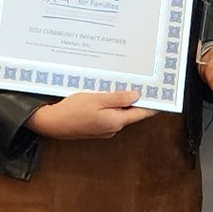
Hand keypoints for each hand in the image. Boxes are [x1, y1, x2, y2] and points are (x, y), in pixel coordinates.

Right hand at [24, 90, 156, 139]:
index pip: (141, 113)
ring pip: (118, 113)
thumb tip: (136, 96)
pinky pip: (109, 115)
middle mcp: (113, 128)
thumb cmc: (73, 111)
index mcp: (116, 121)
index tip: (160, 95)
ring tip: (120, 85)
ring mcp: (104, 129)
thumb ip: (118, 98)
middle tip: (141, 82)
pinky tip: (105, 95)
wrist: (53, 124)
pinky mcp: (96, 128)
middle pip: (130, 112)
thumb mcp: (97, 99)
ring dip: (120, 101)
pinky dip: (110, 106)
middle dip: (135, 99)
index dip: (152, 104)